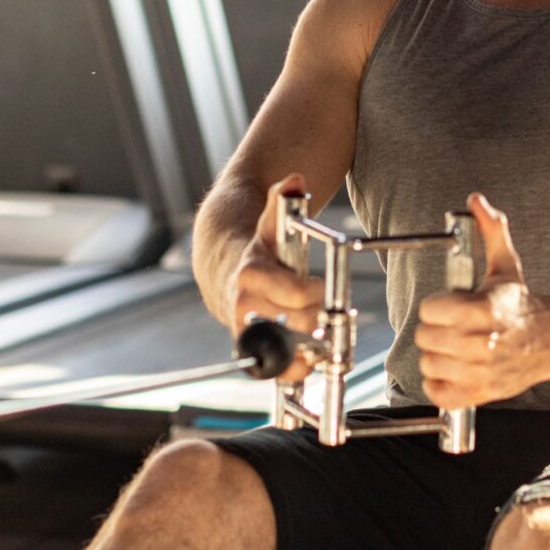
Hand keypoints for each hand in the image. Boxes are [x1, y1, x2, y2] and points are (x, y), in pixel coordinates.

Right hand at [227, 174, 323, 381]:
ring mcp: (245, 329)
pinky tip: (309, 364)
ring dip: (308, 352)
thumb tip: (295, 179)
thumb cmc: (256, 248)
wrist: (222, 270)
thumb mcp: (269, 223)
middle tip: (328, 313)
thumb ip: (282, 201)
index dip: (313, 292)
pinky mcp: (249, 347)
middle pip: (296, 324)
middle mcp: (243, 306)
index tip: (320, 287)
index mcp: (250, 274)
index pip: (294, 292)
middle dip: (318, 319)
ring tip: (324, 345)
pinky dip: (292, 370)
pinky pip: (271, 369)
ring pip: (282, 352)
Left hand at [415, 193, 549, 408]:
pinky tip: (454, 368)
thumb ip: (490, 232)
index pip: (430, 309)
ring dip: (438, 356)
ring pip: (429, 365)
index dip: (438, 305)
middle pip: (426, 337)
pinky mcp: (480, 394)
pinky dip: (440, 383)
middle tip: (453, 325)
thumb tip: (476, 201)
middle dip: (436, 328)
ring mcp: (481, 373)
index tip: (451, 305)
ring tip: (455, 346)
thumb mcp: (505, 266)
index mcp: (483, 311)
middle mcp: (481, 344)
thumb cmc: (521, 305)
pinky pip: (438, 393)